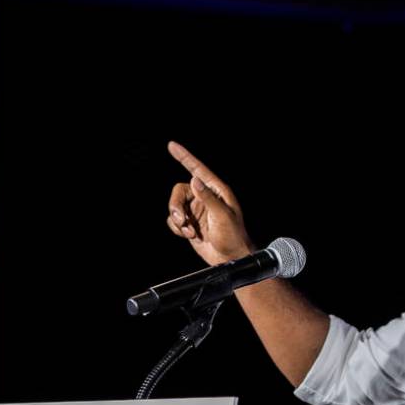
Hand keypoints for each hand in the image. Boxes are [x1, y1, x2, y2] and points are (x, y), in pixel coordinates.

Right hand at [166, 140, 253, 265]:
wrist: (231, 258)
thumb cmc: (233, 236)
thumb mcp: (222, 216)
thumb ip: (208, 198)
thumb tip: (194, 180)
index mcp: (216, 191)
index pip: (197, 170)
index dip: (184, 157)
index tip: (172, 145)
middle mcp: (205, 198)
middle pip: (179, 191)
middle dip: (175, 206)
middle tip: (182, 220)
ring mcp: (196, 211)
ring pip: (174, 207)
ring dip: (177, 220)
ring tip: (189, 231)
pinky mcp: (190, 223)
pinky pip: (174, 221)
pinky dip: (178, 228)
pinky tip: (190, 235)